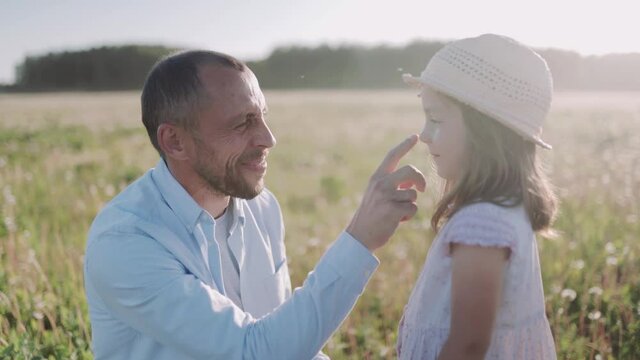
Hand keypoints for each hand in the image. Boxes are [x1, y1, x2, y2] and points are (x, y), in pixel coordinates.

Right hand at [346, 134, 425, 251]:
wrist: (359, 236)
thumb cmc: (372, 215)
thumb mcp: (376, 194)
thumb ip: (392, 185)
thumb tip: (413, 182)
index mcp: (376, 177)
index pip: (392, 156)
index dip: (404, 145)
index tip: (415, 136)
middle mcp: (381, 184)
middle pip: (410, 171)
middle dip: (420, 180)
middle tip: (422, 189)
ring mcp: (386, 197)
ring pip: (413, 194)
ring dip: (410, 205)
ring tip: (397, 213)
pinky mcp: (392, 210)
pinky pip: (412, 209)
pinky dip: (408, 216)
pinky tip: (396, 221)